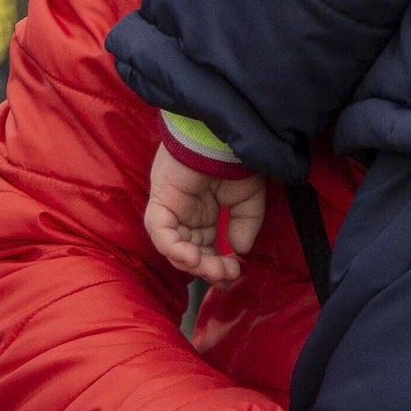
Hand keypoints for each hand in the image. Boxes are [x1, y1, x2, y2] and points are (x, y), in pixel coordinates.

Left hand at [143, 143, 265, 284]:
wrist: (223, 135)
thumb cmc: (235, 159)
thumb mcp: (249, 199)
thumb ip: (245, 225)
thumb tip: (239, 251)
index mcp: (205, 214)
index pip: (207, 249)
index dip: (219, 265)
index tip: (235, 273)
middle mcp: (186, 215)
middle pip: (191, 253)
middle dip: (208, 268)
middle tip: (226, 275)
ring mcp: (172, 209)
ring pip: (174, 247)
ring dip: (193, 263)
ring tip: (213, 268)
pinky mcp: (161, 202)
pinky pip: (160, 233)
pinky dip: (174, 249)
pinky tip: (193, 258)